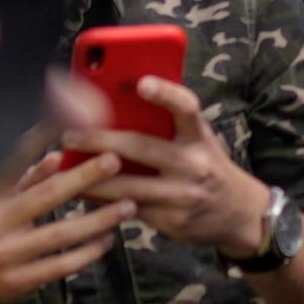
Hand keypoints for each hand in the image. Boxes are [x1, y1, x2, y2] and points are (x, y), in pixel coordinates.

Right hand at [0, 146, 129, 303]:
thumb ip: (18, 182)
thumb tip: (55, 157)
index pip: (16, 167)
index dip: (41, 145)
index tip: (70, 128)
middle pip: (46, 198)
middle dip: (82, 177)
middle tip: (113, 160)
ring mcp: (6, 257)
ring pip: (60, 235)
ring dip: (97, 219)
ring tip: (126, 206)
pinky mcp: (18, 283)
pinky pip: (60, 266)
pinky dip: (86, 253)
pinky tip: (107, 240)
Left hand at [71, 77, 272, 256]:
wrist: (240, 215)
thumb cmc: (209, 169)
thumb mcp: (199, 142)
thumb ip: (169, 127)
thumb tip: (119, 106)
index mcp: (199, 137)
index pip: (186, 108)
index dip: (165, 93)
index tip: (141, 82)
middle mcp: (194, 164)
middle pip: (143, 147)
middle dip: (101, 140)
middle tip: (70, 135)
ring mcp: (182, 195)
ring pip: (128, 186)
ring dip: (92, 178)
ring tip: (63, 169)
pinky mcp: (171, 221)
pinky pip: (130, 210)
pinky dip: (103, 203)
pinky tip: (82, 196)